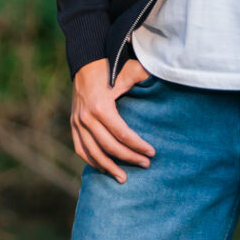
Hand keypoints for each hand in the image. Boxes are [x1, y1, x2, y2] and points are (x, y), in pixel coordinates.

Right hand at [70, 58, 155, 182]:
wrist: (85, 61)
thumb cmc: (110, 67)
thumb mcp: (129, 70)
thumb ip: (145, 77)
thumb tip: (166, 77)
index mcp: (101, 106)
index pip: (122, 134)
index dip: (138, 145)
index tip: (152, 152)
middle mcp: (86, 118)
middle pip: (109, 146)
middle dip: (129, 158)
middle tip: (145, 165)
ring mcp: (77, 122)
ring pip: (93, 153)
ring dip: (109, 167)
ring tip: (124, 178)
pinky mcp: (73, 124)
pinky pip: (81, 149)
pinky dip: (92, 161)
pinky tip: (105, 168)